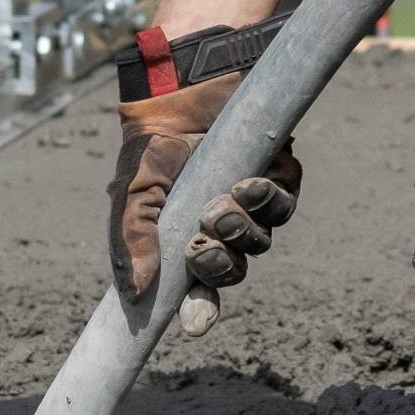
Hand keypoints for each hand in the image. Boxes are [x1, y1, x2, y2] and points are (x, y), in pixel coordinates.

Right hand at [110, 18, 298, 308]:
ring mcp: (251, 201)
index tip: (195, 328)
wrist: (181, 87)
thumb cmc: (153, 143)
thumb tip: (138, 292)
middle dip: (220, 267)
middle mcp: (221, 226)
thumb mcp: (131, 192)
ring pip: (262, 238)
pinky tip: (247, 184)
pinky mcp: (278, 172)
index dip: (200, 310)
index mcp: (186, 238)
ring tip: (219, 209)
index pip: (198, 287)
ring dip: (242, 231)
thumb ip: (132, 240)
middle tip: (201, 248)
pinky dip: (266, 198)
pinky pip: (283, 200)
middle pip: (235, 269)